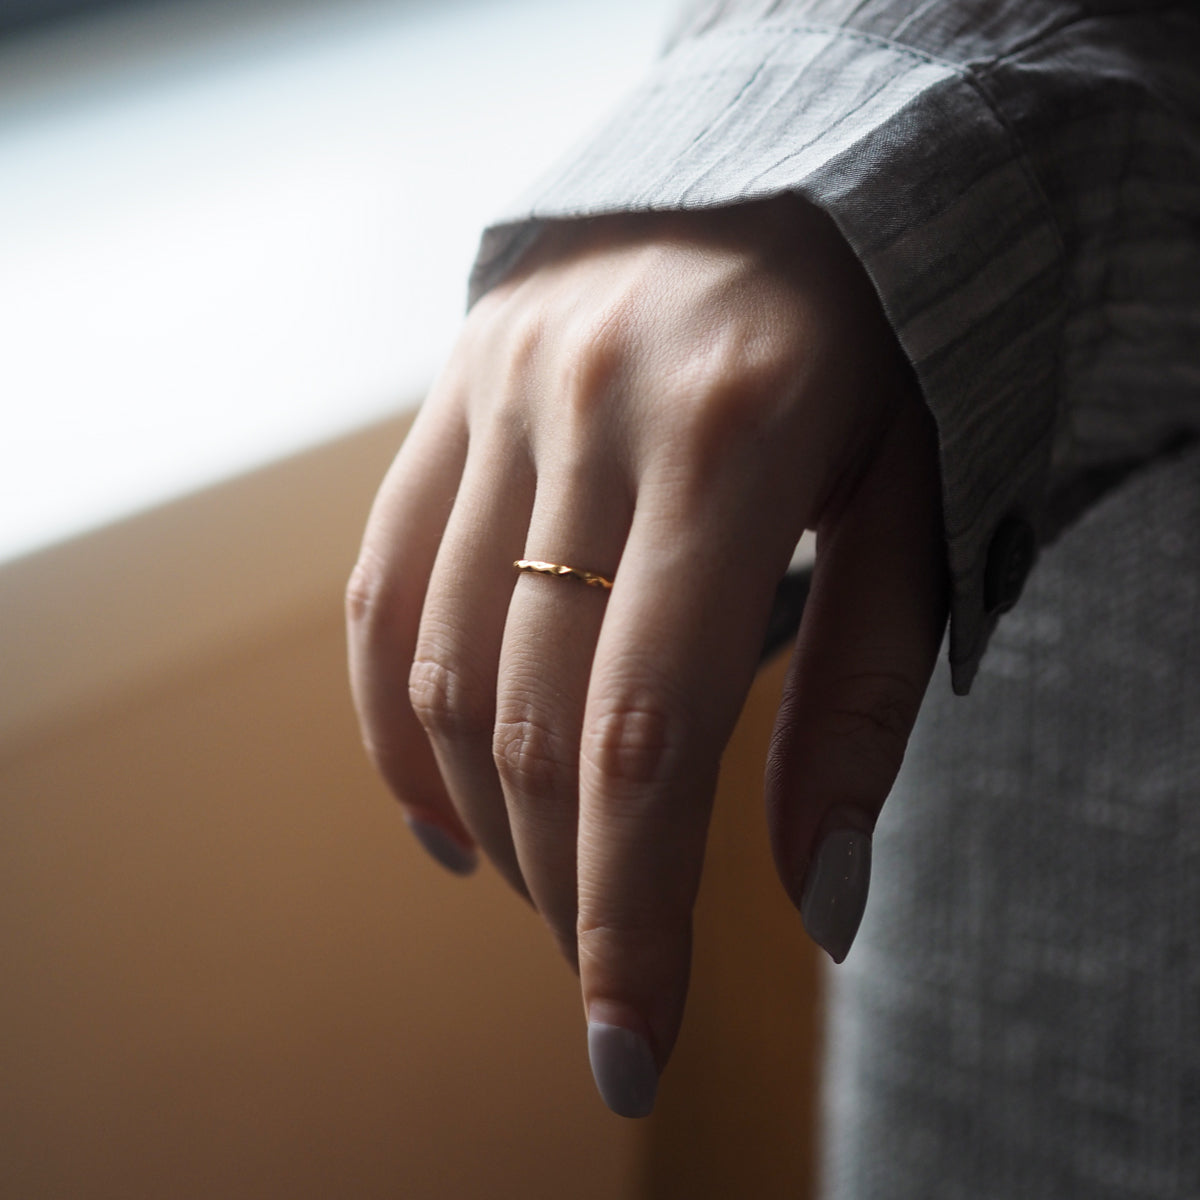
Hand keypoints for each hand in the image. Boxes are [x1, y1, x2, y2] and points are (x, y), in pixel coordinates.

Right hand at [346, 195, 947, 1116]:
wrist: (790, 181)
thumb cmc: (887, 354)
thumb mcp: (920, 512)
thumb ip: (861, 706)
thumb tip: (819, 904)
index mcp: (736, 438)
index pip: (648, 736)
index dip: (630, 914)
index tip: (623, 1050)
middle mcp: (592, 409)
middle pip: (533, 718)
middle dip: (563, 883)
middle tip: (600, 965)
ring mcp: (500, 391)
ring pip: (445, 663)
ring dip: (484, 815)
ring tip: (536, 888)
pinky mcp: (451, 391)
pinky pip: (383, 584)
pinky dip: (394, 718)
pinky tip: (433, 805)